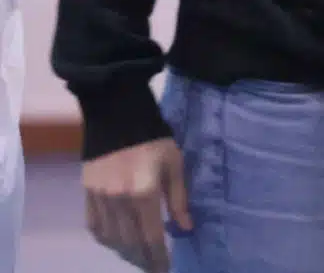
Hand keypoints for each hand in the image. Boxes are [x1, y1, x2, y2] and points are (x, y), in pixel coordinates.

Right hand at [83, 137, 189, 272]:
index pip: (151, 237)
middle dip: (142, 259)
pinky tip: (117, 243)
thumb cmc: (155, 140)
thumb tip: (186, 228)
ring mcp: (99, 199)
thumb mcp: (175, 166)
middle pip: (129, 242)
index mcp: (144, 193)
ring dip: (125, 252)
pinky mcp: (86, 194)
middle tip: (153, 267)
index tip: (165, 269)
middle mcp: (119, 201)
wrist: (117, 118)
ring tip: (139, 257)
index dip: (158, 257)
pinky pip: (94, 226)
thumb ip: (179, 199)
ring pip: (110, 238)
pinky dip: (106, 239)